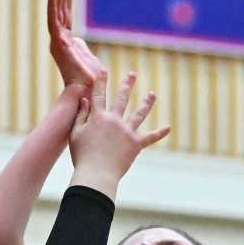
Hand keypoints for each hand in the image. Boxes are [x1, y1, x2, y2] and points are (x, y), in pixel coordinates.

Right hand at [48, 0, 103, 90]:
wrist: (85, 91)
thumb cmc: (89, 79)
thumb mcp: (86, 57)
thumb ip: (81, 47)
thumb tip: (79, 43)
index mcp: (67, 40)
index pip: (66, 13)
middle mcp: (60, 38)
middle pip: (60, 9)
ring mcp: (58, 40)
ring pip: (56, 11)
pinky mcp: (58, 43)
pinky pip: (54, 20)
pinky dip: (52, 5)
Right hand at [69, 69, 169, 193]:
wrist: (96, 173)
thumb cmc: (82, 156)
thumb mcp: (75, 134)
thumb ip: (80, 116)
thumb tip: (85, 100)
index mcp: (98, 117)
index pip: (99, 95)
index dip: (101, 82)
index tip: (103, 71)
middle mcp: (114, 120)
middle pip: (121, 99)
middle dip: (127, 85)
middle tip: (132, 74)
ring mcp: (127, 131)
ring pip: (139, 114)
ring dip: (146, 103)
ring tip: (152, 94)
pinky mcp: (136, 144)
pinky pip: (150, 137)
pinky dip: (159, 133)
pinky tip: (168, 128)